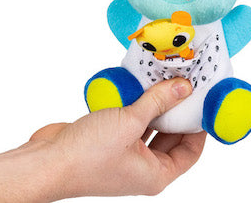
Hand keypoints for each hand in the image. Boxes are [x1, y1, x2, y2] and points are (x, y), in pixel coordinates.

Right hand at [26, 78, 206, 198]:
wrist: (46, 161)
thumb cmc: (87, 156)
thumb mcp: (129, 123)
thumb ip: (158, 102)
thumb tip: (184, 88)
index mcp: (155, 174)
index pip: (190, 151)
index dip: (200, 127)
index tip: (204, 100)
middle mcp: (142, 166)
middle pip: (171, 136)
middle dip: (178, 109)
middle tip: (186, 81)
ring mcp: (124, 153)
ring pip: (150, 125)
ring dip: (156, 103)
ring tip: (166, 76)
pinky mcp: (109, 139)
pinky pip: (131, 119)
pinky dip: (136, 103)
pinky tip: (139, 83)